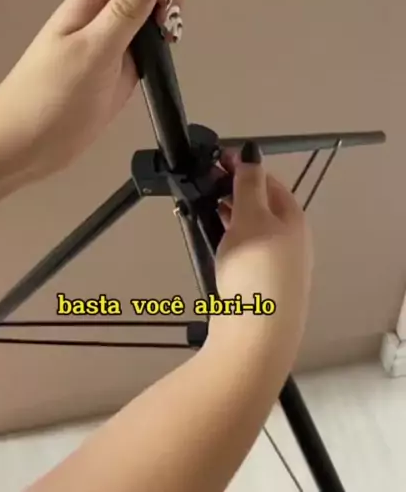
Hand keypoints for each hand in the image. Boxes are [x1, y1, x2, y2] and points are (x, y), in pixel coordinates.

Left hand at [0, 0, 183, 181]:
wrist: (23, 149)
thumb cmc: (51, 98)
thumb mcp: (94, 50)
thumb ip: (126, 10)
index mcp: (87, 3)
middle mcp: (99, 19)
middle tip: (168, 27)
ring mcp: (108, 47)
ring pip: (144, 18)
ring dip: (163, 23)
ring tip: (167, 46)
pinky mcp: (116, 74)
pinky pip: (143, 50)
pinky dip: (158, 50)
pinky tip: (161, 63)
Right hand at [209, 142, 312, 356]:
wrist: (257, 338)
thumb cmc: (255, 269)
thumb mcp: (250, 216)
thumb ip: (249, 184)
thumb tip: (251, 153)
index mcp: (293, 219)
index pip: (268, 181)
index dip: (242, 167)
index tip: (213, 159)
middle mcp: (291, 241)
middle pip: (260, 206)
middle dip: (231, 191)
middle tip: (202, 184)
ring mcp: (278, 267)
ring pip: (249, 230)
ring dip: (225, 216)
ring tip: (198, 210)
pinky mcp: (261, 288)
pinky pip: (242, 253)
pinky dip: (225, 241)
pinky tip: (208, 245)